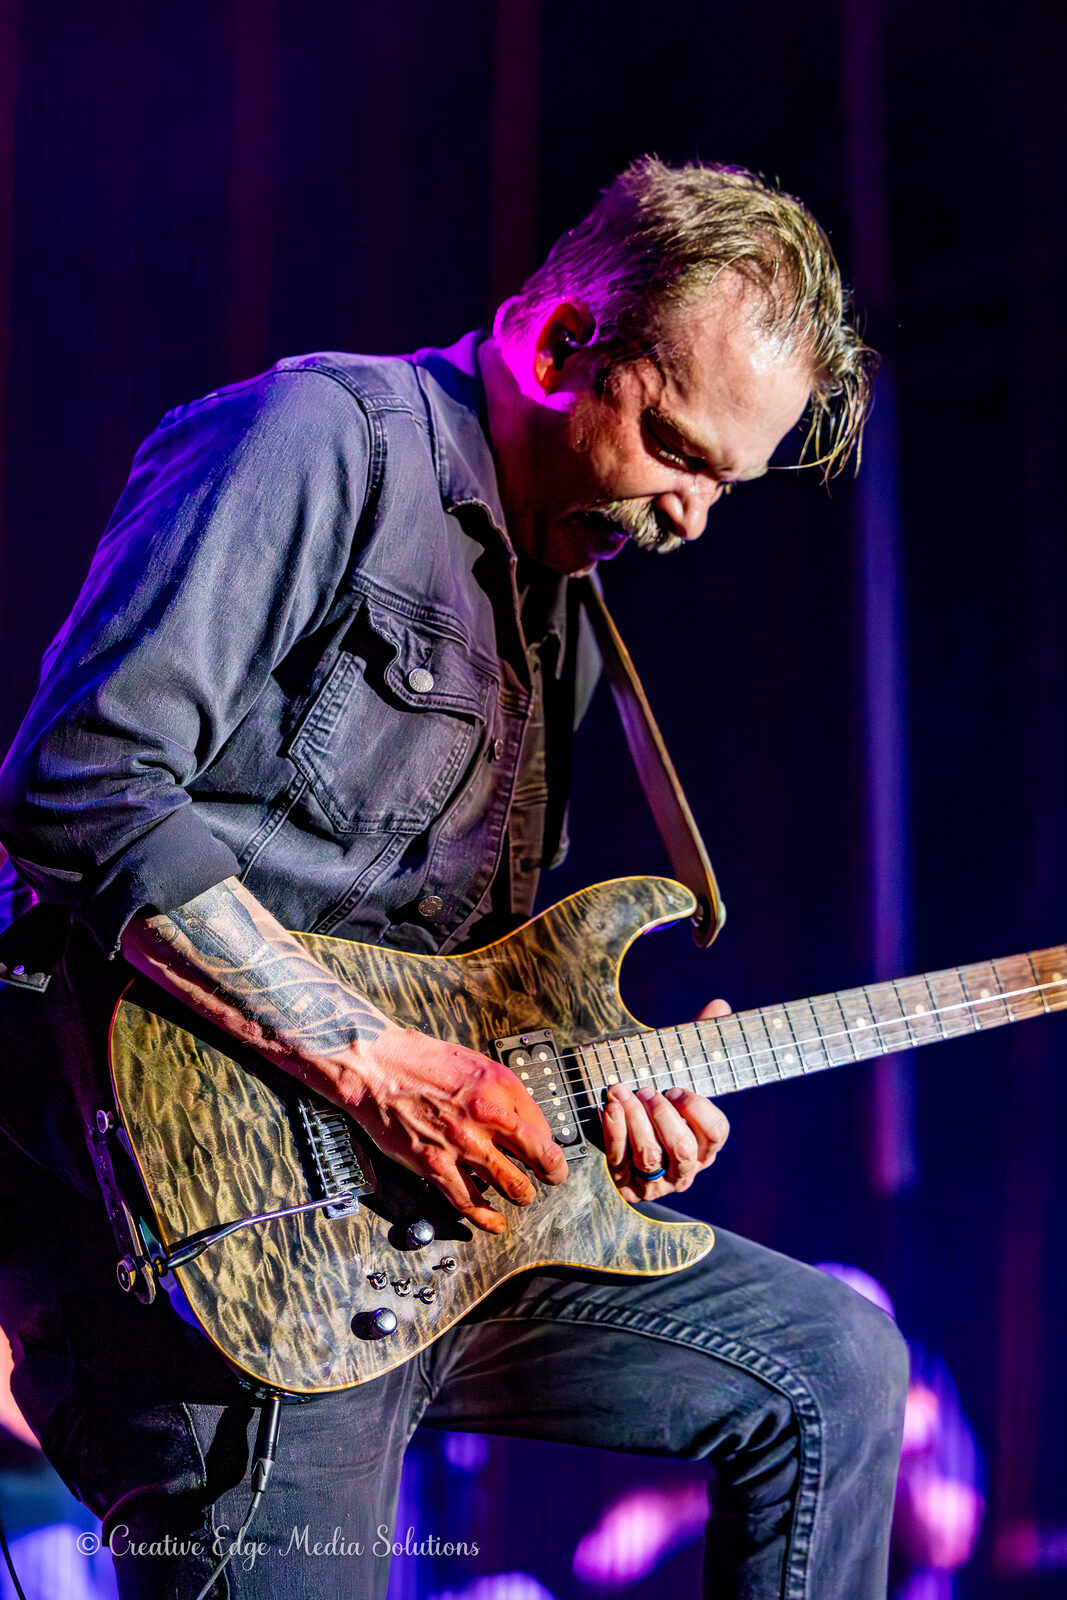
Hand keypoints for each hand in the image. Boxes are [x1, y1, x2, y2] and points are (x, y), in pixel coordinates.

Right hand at [340, 1023, 568, 1234]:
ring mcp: (463, 1144)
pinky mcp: (436, 1165)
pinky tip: (494, 1221)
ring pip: (512, 1185)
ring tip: (521, 1195)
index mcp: (501, 1088)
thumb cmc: (423, 1062)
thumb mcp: (478, 1065)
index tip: (552, 1154)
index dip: (552, 1145)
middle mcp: (487, 1116)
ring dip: (522, 1194)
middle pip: (540, 1159)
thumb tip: (524, 1124)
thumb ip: (505, 1095)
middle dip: (551, 1174)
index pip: (544, 1128)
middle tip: (550, 1178)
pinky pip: (470, 1202)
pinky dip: (487, 1217)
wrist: (378, 1067)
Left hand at [602, 998, 730, 1201]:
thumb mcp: (677, 1074)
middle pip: (683, 1149)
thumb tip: (719, 1006)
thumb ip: (697, 1042)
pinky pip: (620, 1161)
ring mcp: (656, 1179)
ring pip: (651, 1156)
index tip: (678, 1090)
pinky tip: (608, 1109)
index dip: (697, 1111)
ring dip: (636, 1122)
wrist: (621, 1140)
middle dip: (664, 1117)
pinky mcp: (626, 1184)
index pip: (716, 1133)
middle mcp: (685, 1167)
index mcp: (705, 1145)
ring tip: (623, 1094)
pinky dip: (614, 1133)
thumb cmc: (658, 1104)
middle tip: (648, 1092)